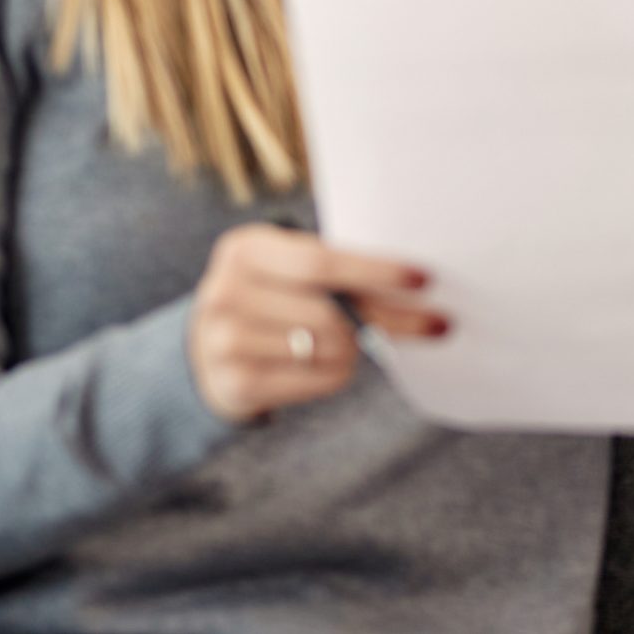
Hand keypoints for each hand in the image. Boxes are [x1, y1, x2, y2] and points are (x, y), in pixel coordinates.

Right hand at [187, 225, 446, 424]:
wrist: (203, 351)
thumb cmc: (272, 297)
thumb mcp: (290, 269)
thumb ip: (339, 271)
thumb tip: (419, 286)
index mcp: (246, 249)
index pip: (321, 262)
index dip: (375, 271)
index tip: (423, 279)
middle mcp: (226, 292)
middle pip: (333, 312)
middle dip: (387, 319)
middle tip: (430, 322)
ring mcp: (224, 342)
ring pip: (330, 348)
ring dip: (358, 349)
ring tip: (352, 342)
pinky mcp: (235, 384)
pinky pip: (319, 379)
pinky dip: (339, 373)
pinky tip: (331, 363)